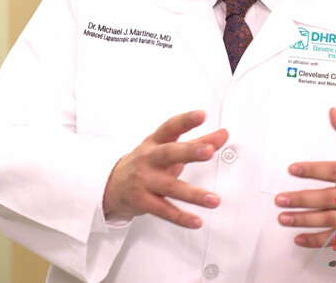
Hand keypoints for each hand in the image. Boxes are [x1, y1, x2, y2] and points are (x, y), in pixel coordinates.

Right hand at [102, 110, 228, 228]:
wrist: (111, 184)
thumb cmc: (146, 163)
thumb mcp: (167, 149)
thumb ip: (198, 142)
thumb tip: (223, 135)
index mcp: (154, 143)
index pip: (170, 128)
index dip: (185, 121)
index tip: (201, 115)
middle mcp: (148, 159)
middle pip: (168, 153)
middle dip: (189, 151)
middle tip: (209, 151)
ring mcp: (144, 181)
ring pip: (170, 187)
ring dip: (193, 194)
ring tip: (214, 200)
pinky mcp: (142, 201)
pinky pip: (163, 210)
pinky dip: (180, 217)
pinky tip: (196, 221)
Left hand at [275, 108, 335, 247]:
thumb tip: (332, 113)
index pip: (332, 171)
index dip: (312, 170)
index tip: (293, 169)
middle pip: (328, 198)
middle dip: (302, 199)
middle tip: (280, 200)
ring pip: (330, 220)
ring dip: (305, 220)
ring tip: (285, 218)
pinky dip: (320, 240)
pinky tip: (301, 238)